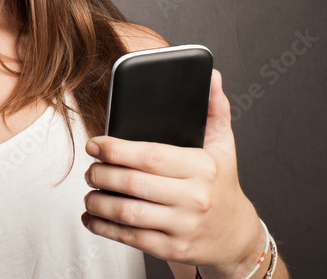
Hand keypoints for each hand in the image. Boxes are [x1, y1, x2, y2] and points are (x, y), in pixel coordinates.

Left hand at [82, 69, 264, 277]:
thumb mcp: (223, 146)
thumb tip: (211, 77)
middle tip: (91, 169)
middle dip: (102, 174)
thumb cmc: (222, 186)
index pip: (150, 155)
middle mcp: (194, 198)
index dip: (116, 149)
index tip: (95, 143)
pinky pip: (130, 237)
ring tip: (90, 191)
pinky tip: (93, 218)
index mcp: (202, 168)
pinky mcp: (173, 249)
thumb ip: (214, 109)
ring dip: (99, 202)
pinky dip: (105, 228)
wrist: (236, 237)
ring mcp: (183, 226)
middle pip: (133, 183)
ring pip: (127, 212)